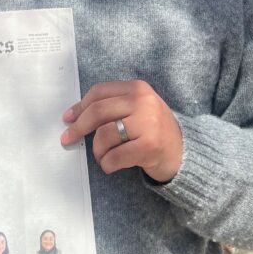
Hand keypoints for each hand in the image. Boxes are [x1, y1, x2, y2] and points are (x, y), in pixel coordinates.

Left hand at [60, 80, 182, 181]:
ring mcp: (148, 123)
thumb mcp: (137, 109)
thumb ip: (112, 106)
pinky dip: (107, 164)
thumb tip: (74, 116)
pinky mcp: (149, 146)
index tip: (68, 118)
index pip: (99, 92)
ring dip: (97, 151)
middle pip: (97, 111)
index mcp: (138, 88)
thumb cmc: (153, 131)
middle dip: (78, 127)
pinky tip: (111, 165)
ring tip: (103, 156)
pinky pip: (114, 156)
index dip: (79, 106)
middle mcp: (143, 102)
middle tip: (68, 139)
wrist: (184, 152)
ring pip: (104, 135)